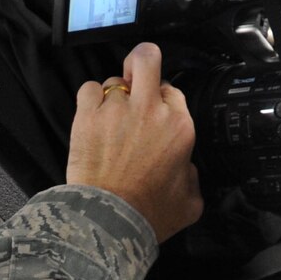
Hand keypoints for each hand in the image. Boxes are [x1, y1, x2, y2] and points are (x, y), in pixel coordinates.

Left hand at [66, 43, 201, 242]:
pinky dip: (90, 100)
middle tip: (135, 75)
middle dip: (142, 60)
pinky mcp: (88, 117)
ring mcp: (117, 110)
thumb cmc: (148, 215)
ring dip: (112, 96)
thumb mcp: (190, 203)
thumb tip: (186, 168)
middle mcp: (151, 111)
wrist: (109, 221)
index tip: (155, 113)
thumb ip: (192, 178)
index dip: (163, 99)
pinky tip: (92, 117)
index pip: (173, 91)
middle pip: (147, 58)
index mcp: (180, 127)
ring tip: (109, 120)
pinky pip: (88, 89)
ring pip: (114, 81)